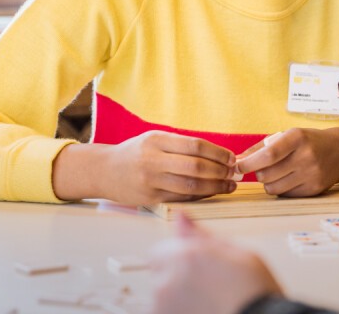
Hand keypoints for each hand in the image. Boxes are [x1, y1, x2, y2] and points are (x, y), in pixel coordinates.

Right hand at [52, 132, 236, 206]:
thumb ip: (181, 145)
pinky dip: (200, 196)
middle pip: (195, 167)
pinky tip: (211, 193)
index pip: (195, 146)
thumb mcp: (154, 139)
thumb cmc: (135, 153)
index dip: (218, 153)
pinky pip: (181, 198)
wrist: (104, 170)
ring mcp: (150, 181)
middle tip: (234, 173)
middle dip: (220, 171)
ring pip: (190, 186)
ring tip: (228, 185)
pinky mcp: (149, 198)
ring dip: (214, 187)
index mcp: (156, 140)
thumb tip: (218, 154)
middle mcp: (152, 160)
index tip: (231, 158)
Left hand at [149, 214, 281, 313]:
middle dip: (178, 276)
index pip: (161, 251)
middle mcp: (167, 282)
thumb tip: (180, 217)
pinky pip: (168, 310)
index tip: (199, 267)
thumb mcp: (237, 253)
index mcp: (185, 256)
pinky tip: (206, 309)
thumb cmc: (255, 293)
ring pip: (164, 296)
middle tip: (210, 285)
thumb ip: (201, 235)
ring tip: (210, 300)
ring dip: (180, 296)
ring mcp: (163, 306)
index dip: (181, 258)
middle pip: (161, 273)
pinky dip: (181, 310)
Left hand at [234, 127, 338, 196]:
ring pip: (273, 188)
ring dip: (268, 182)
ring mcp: (311, 175)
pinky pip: (285, 195)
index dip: (250, 163)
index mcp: (297, 138)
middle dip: (258, 172)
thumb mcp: (288, 135)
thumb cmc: (309, 141)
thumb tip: (237, 160)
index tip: (238, 166)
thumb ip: (262, 146)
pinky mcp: (314, 189)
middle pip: (267, 174)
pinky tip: (289, 178)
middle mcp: (306, 156)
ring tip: (276, 172)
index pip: (269, 154)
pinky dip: (281, 188)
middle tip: (264, 166)